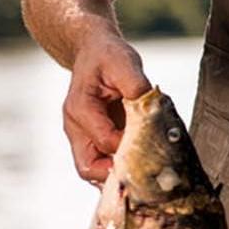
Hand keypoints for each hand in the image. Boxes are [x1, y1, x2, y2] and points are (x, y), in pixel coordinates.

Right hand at [64, 29, 150, 182]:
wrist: (93, 53)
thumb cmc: (108, 57)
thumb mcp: (124, 62)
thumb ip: (136, 84)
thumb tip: (150, 105)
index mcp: (81, 108)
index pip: (105, 141)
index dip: (130, 146)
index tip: (154, 142)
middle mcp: (75, 127)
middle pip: (88, 168)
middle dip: (116, 173)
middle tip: (146, 171)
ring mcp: (81, 136)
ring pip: (92, 172)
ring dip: (116, 175)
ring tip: (144, 173)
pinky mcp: (91, 140)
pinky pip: (100, 165)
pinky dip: (117, 170)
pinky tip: (139, 167)